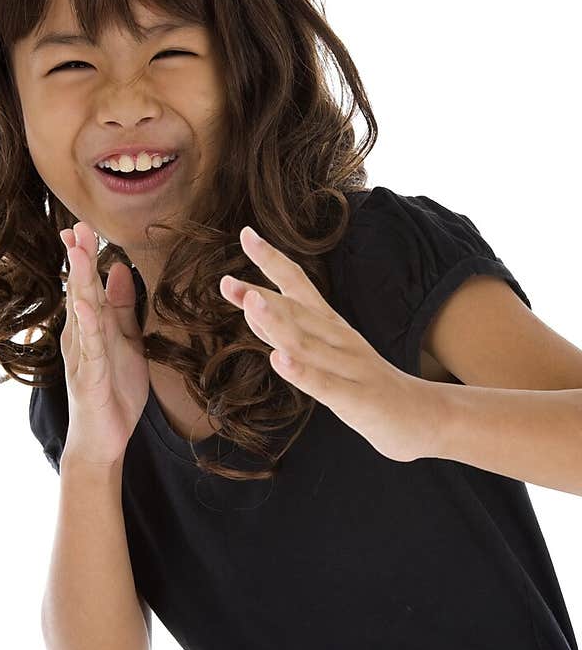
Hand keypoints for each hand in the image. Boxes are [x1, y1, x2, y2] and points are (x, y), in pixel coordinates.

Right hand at [58, 221, 149, 467]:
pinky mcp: (87, 378)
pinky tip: (86, 305)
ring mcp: (81, 357)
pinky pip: (89, 348)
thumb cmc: (113, 392)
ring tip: (79, 252)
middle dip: (80, 258)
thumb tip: (119, 268)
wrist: (102, 441)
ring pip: (81, 313)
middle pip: (80, 290)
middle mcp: (80, 337)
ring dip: (80, 281)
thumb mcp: (126, 343)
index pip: (87, 284)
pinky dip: (87, 325)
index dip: (85, 255)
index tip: (82, 225)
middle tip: (77, 225)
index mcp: (91, 327)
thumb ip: (122, 308)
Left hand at [219, 225, 439, 462]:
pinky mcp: (357, 399)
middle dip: (261, 296)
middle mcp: (340, 339)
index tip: (245, 234)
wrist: (422, 415)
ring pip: (308, 343)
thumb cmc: (364, 383)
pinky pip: (326, 385)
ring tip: (251, 303)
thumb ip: (287, 331)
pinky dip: (301, 372)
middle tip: (226, 280)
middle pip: (297, 311)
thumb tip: (250, 305)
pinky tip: (279, 360)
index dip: (272, 260)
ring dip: (278, 323)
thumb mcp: (324, 353)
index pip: (300, 285)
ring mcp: (350, 367)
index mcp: (331, 325)